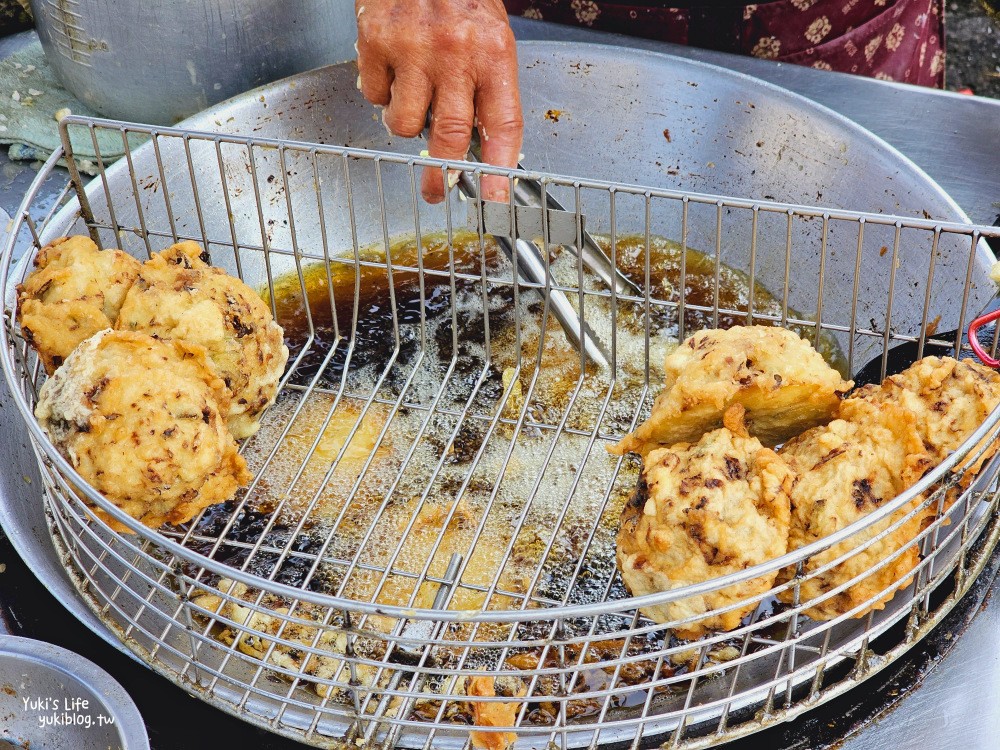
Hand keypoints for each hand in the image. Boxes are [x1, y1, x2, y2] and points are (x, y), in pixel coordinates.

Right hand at [355, 0, 522, 202]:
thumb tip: (480, 147)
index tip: (495, 199)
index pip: (503, 125)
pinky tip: (392, 68)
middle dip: (440, 176)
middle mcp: (455, 53)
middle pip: (450, 136)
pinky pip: (375, 96)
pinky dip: (381, 92)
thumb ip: (486, 89)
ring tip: (413, 97)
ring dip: (407, 124)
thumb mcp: (489, 37)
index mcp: (494, 53)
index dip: (499, 170)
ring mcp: (412, 48)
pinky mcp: (375, 42)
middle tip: (434, 192)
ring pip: (406, 124)